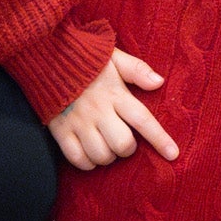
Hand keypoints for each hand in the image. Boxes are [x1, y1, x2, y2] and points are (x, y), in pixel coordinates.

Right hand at [51, 49, 177, 170]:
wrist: (46, 57)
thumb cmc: (86, 59)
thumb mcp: (114, 57)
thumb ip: (136, 69)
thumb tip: (159, 82)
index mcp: (115, 93)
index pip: (142, 119)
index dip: (159, 139)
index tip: (173, 154)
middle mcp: (98, 110)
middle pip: (122, 144)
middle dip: (128, 148)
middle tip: (124, 140)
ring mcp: (78, 122)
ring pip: (101, 155)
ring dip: (108, 157)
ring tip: (106, 146)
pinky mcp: (61, 131)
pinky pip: (78, 160)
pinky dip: (87, 163)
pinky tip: (90, 153)